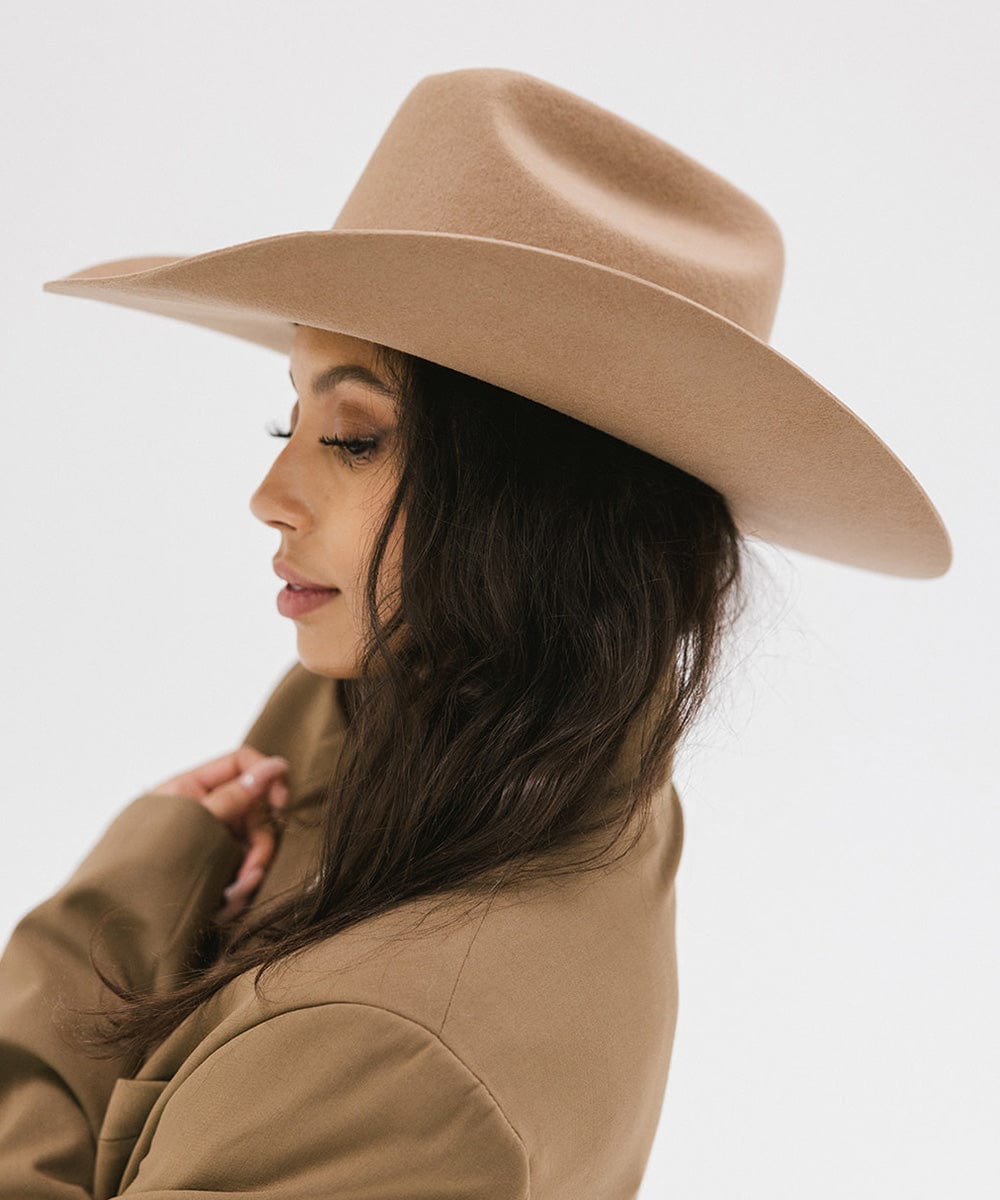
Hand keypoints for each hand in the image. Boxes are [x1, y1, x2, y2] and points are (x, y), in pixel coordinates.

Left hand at [150, 748, 290, 922]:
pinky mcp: (212, 871)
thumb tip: (276, 765)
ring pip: (252, 844)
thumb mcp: (194, 823)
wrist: (115, 920)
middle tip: (251, 872)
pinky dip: (240, 888)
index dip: (266, 778)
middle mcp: (203, 810)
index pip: (241, 763)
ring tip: (232, 897)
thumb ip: (236, 795)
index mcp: (191, 788)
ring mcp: (208, 841)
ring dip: (250, 871)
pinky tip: (225, 904)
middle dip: (260, 843)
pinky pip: (241, 870)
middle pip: (254, 809)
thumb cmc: (143, 865)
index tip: (280, 804)